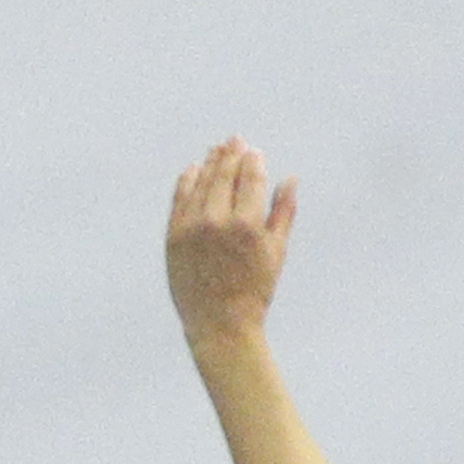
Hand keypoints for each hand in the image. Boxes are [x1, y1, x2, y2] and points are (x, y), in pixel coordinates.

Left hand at [168, 137, 297, 345]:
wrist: (220, 323)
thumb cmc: (255, 290)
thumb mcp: (276, 252)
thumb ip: (283, 213)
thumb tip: (290, 179)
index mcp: (247, 225)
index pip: (250, 179)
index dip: (252, 161)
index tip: (254, 151)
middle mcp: (217, 221)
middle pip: (223, 174)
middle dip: (230, 154)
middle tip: (234, 140)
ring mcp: (192, 226)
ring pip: (200, 182)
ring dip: (209, 163)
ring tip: (217, 150)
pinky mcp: (173, 234)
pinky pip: (180, 197)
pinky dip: (186, 180)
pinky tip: (193, 169)